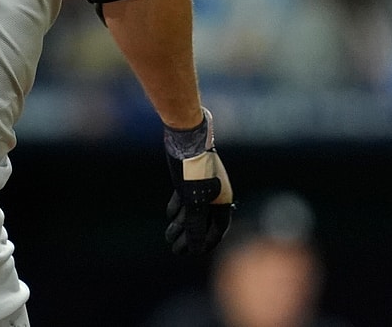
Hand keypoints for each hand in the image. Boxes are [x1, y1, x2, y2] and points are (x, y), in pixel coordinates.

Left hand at [163, 109, 233, 255]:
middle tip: (176, 250)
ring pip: (191, 210)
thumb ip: (195, 226)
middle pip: (203, 221)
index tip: (196, 253)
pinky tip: (170, 216)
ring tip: (168, 238)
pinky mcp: (187, 178)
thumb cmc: (194, 170)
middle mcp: (214, 193)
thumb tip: (196, 249)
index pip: (218, 227)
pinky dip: (177, 208)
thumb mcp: (194, 201)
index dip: (208, 241)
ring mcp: (200, 185)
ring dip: (181, 225)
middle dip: (190, 237)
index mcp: (223, 199)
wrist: (186, 138)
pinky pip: (184, 198)